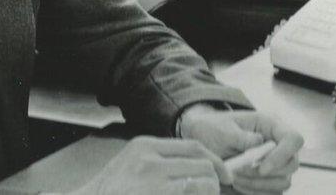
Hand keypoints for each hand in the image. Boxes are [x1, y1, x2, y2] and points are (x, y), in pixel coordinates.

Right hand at [69, 136, 226, 194]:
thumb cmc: (112, 191)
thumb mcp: (131, 164)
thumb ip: (158, 159)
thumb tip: (197, 166)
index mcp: (146, 146)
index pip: (193, 147)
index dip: (213, 160)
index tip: (223, 174)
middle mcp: (151, 159)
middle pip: (202, 164)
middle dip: (215, 179)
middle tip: (216, 191)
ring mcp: (154, 180)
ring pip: (202, 182)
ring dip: (209, 192)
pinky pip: (192, 193)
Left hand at [177, 106, 303, 193]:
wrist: (201, 140)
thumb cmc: (212, 129)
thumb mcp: (222, 129)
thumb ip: (241, 136)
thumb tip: (259, 143)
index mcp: (270, 125)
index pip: (293, 139)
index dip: (283, 155)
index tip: (261, 168)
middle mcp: (277, 144)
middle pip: (292, 164)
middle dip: (266, 175)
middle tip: (239, 174)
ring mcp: (274, 162)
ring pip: (283, 182)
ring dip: (258, 185)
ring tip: (234, 179)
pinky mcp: (267, 178)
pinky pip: (272, 192)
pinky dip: (255, 191)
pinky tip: (237, 184)